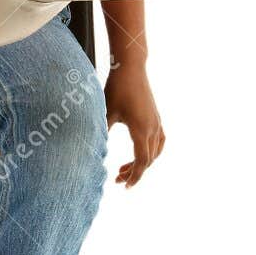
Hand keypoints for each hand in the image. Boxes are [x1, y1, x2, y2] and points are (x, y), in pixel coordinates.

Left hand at [105, 62, 164, 187]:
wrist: (131, 68)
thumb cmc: (116, 88)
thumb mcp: (107, 112)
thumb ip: (103, 133)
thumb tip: (96, 153)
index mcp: (142, 130)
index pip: (142, 161)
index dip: (135, 176)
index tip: (124, 186)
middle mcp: (153, 128)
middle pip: (148, 160)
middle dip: (134, 172)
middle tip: (117, 179)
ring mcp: (157, 123)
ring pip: (155, 152)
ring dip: (142, 163)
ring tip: (124, 169)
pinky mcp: (156, 118)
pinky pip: (159, 142)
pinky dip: (151, 152)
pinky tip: (140, 153)